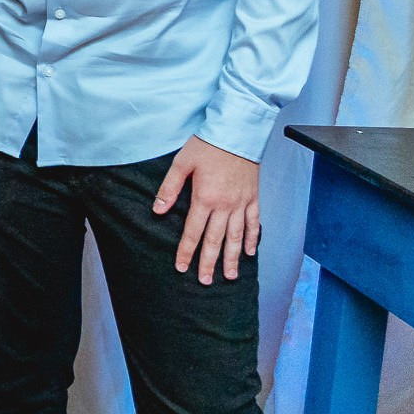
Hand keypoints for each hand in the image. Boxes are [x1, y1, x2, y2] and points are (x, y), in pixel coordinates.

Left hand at [154, 135, 260, 283]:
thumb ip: (169, 188)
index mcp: (205, 198)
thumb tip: (157, 210)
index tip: (181, 267)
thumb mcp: (182, 163)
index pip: (193, 232)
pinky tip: (249, 252)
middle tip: (205, 281)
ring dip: (232, 258)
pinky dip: (253, 239)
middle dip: (209, 262)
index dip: (186, 250)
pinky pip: (255, 223)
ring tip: (229, 275)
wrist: (237, 131)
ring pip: (237, 236)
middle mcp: (225, 205)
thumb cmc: (207, 145)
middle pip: (216, 240)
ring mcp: (242, 203)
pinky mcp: (254, 197)